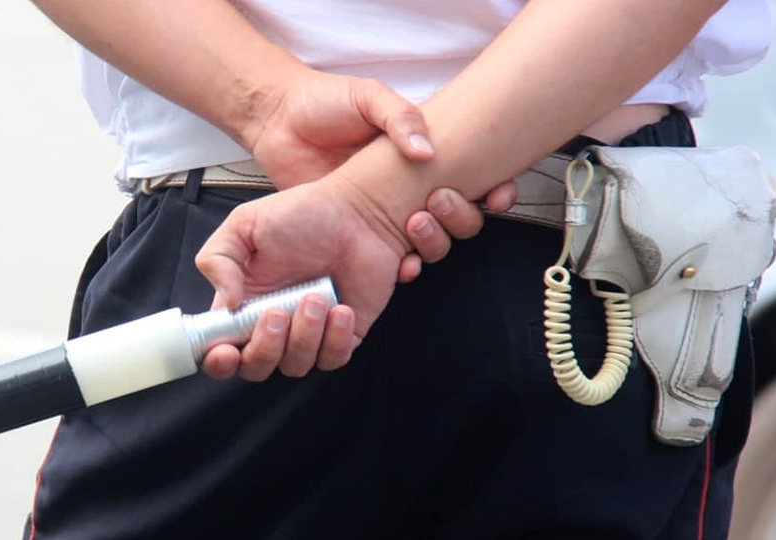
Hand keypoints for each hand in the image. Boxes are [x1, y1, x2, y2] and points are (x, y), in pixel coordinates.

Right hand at [195, 180, 404, 380]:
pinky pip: (332, 360)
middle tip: (277, 313)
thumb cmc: (301, 214)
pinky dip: (336, 339)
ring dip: (304, 336)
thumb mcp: (244, 223)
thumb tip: (227, 304)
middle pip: (255, 366)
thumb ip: (218, 259)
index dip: (218, 361)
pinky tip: (342, 309)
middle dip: (264, 348)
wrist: (358, 213)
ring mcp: (307, 334)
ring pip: (294, 366)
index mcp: (242, 304)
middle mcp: (272, 325)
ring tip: (316, 297)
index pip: (218, 349)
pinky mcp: (342, 337)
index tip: (226, 352)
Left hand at [243, 67, 518, 281]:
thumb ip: (400, 118)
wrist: (278, 122)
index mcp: (423, 155)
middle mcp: (411, 188)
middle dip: (463, 217)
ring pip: (433, 243)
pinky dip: (406, 268)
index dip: (495, 191)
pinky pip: (394, 262)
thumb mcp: (368, 97)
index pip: (476, 178)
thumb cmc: (325, 102)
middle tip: (439, 201)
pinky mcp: (359, 237)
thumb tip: (427, 152)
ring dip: (436, 242)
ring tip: (416, 225)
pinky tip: (403, 263)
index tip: (496, 195)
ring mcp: (386, 215)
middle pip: (461, 217)